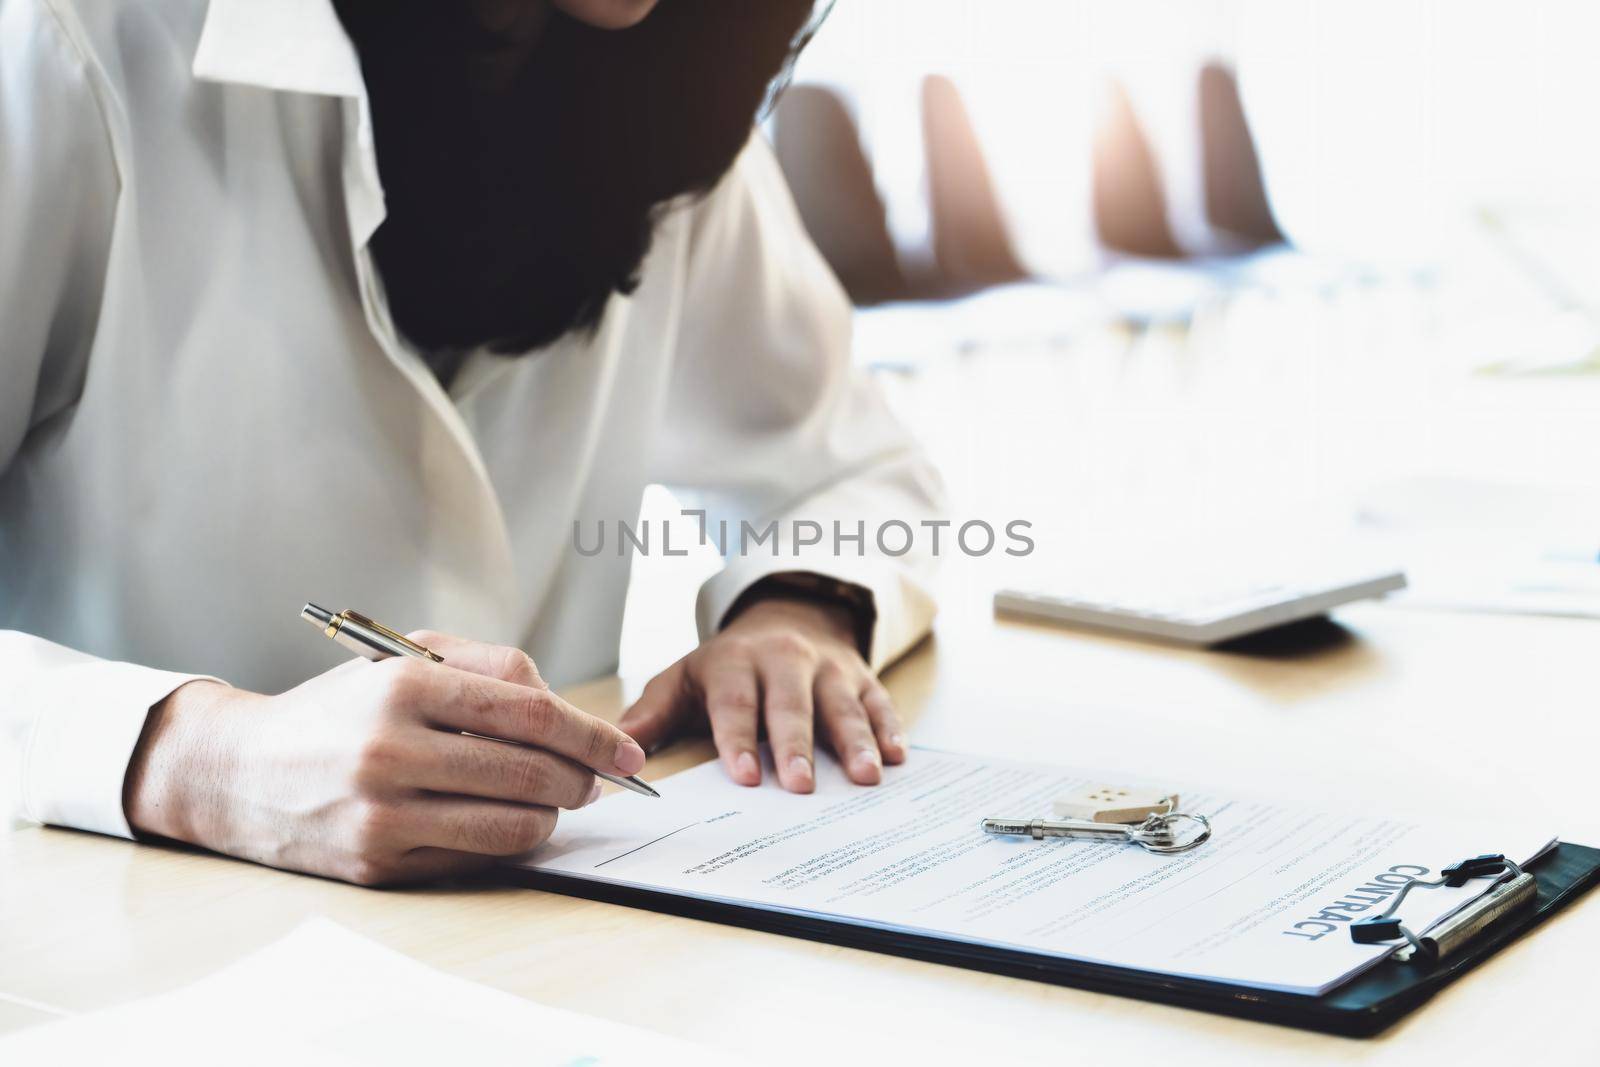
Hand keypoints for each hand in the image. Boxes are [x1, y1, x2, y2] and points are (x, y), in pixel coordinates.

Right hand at [124, 633, 645, 885]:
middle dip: (582, 779)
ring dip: (550, 814)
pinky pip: (477, 856)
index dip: (592, 735)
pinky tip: (497, 818)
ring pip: (513, 824)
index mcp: (403, 686)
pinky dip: (505, 839)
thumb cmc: (341, 709)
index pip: (530, 713)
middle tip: (594, 779)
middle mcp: (390, 750)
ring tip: (547, 797)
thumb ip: (493, 669)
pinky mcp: (377, 863)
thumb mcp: (405, 658)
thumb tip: (573, 716)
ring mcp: (382, 813)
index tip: (626, 752)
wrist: (239, 772)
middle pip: (530, 772)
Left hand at [620, 597, 905, 792]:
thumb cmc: (729, 666)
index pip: (737, 702)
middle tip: (801, 787)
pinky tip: (896, 757)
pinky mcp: (862, 677)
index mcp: (735, 663)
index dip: (740, 739)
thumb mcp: (685, 678)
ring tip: (866, 777)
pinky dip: (889, 728)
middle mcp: (784, 660)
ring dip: (855, 741)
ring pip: (843, 705)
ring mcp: (828, 668)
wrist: (787, 616)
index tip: (745, 777)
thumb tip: (618, 747)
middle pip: (792, 705)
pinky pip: (879, 702)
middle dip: (797, 745)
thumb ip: (654, 712)